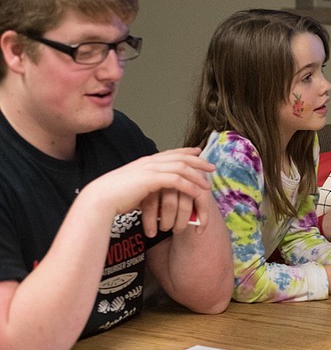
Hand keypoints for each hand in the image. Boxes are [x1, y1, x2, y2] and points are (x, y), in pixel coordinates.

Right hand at [82, 148, 215, 237]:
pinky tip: (197, 193)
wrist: (100, 198)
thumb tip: (155, 191)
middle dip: (198, 161)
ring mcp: (150, 169)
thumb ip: (146, 184)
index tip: (198, 152)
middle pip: (180, 157)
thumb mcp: (134, 186)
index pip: (171, 153)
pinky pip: (177, 180)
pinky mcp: (151, 180)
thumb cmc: (115, 196)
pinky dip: (189, 186)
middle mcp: (149, 162)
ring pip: (181, 168)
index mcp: (145, 162)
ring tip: (207, 184)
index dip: (186, 151)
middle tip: (211, 167)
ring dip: (197, 176)